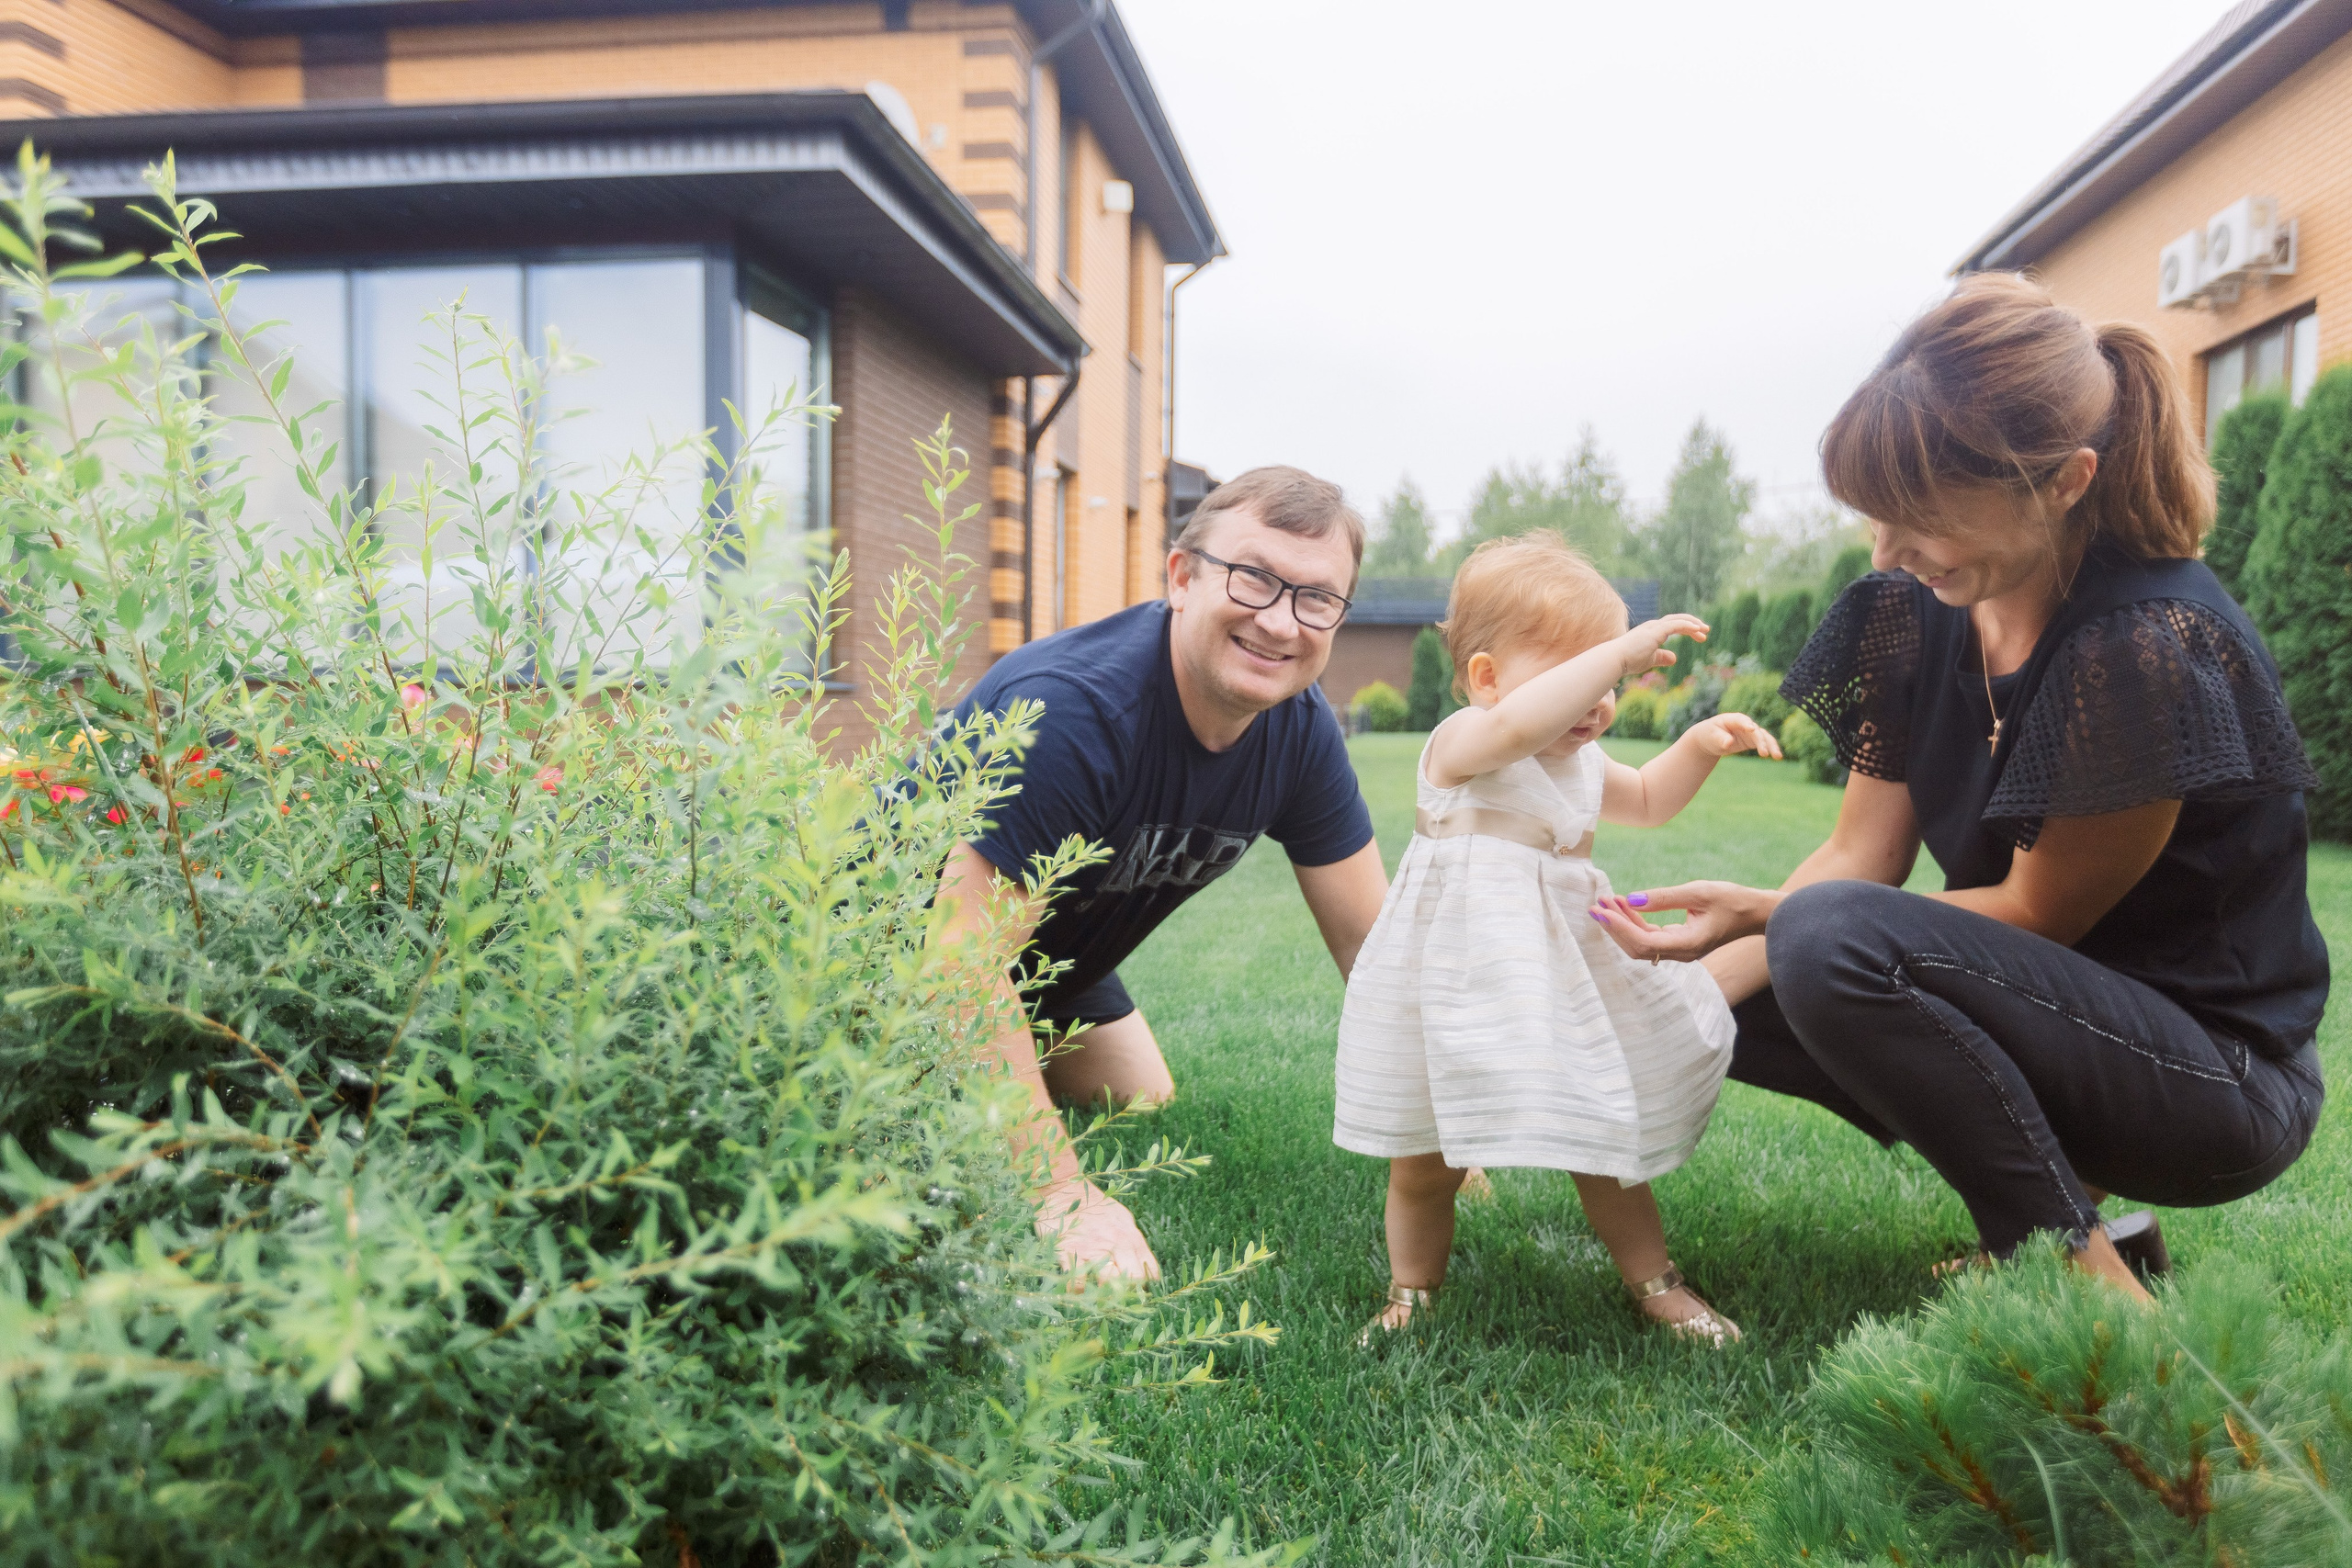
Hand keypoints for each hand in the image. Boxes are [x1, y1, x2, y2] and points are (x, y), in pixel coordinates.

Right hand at [1035, 1177, 1161, 1285]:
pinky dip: (1079, 1291)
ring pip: (1108, 1284)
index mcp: (1130, 1236)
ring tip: (1097, 1295)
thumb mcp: (1122, 1218)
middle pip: (1134, 1279)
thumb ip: (1132, 1242)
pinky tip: (1078, 1289)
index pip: (1150, 1271)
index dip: (1145, 1285)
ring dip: (1104, 1294)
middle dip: (1127, 1293)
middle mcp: (1116, 1243)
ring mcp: (1093, 1248)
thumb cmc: (1094, 1206)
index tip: (1135, 1290)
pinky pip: (1078, 1282)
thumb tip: (1143, 1267)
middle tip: (1115, 1296)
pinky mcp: (1070, 1252)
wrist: (1063, 1190)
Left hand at [1587, 880, 1776, 962]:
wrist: (1755, 912)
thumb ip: (1664, 897)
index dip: (1619, 928)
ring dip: (1622, 924)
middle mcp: (1681, 953)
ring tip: (1606, 901)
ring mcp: (1679, 950)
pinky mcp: (1679, 942)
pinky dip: (1635, 922)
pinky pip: (1650, 936)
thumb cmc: (1731, 901)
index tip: (1601, 910)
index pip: (1644, 942)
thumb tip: (1631, 899)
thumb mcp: (1698, 892)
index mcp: (1688, 945)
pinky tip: (1624, 905)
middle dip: (1614, 927)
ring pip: (1641, 943)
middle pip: (1637, 947)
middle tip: (1595, 906)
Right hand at [1612, 614, 1709, 680]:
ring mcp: (1653, 628)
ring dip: (1693, 624)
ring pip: (1678, 620)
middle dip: (1693, 624)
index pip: (1673, 626)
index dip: (1687, 629)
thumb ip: (1661, 657)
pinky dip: (1687, 625)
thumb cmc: (1628, 661)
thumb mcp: (1649, 660)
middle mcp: (1653, 626)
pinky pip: (1675, 625)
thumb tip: (1674, 658)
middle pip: (1677, 620)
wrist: (1615, 660)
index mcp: (1651, 632)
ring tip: (1705, 630)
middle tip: (1706, 630)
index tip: (1700, 636)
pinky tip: (1697, 629)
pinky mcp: (1655, 632)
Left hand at [1690, 712, 1783, 760]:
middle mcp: (1744, 724)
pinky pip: (1763, 744)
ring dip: (1771, 746)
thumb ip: (1720, 738)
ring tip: (1778, 756)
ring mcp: (1750, 732)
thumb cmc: (1709, 734)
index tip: (1752, 729)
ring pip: (1764, 737)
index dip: (1747, 724)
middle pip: (1756, 731)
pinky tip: (1777, 757)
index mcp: (1733, 719)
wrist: (1709, 740)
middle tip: (1764, 752)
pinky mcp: (1752, 740)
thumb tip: (1729, 743)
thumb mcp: (1711, 736)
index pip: (1742, 720)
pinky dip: (1770, 749)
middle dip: (1761, 741)